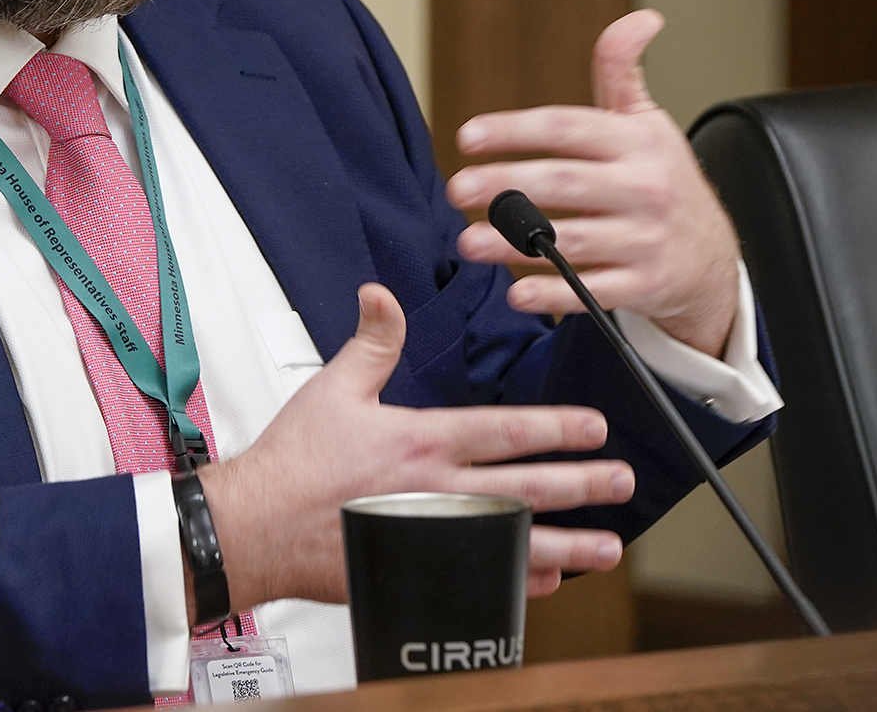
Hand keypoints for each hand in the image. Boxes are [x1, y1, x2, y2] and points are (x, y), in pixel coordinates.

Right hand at [196, 284, 631, 611]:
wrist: (255, 529)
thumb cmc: (292, 463)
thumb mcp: (333, 387)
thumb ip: (371, 342)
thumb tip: (381, 294)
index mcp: (422, 441)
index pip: (507, 431)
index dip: (558, 428)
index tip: (595, 428)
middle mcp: (434, 491)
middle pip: (526, 489)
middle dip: (582, 485)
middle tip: (621, 483)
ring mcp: (429, 537)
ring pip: (513, 542)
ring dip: (567, 545)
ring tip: (607, 547)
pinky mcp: (413, 571)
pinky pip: (478, 580)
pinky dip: (516, 582)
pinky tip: (547, 579)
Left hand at [446, 9, 741, 356]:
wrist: (714, 258)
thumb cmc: (666, 181)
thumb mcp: (649, 123)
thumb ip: (624, 72)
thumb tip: (642, 18)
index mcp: (636, 143)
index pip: (568, 128)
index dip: (516, 129)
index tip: (468, 135)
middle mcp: (642, 189)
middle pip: (564, 183)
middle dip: (506, 185)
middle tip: (456, 189)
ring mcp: (644, 240)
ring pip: (572, 241)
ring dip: (515, 243)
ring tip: (468, 242)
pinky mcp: (643, 285)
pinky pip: (592, 291)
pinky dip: (554, 293)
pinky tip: (516, 291)